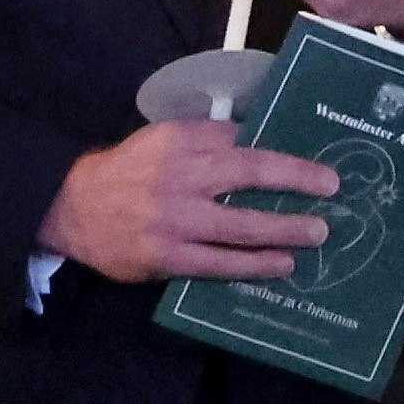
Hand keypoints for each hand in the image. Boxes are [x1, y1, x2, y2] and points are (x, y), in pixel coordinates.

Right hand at [37, 120, 340, 283]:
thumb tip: (262, 137)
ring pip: (241, 226)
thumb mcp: (162, 140)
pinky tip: (282, 265)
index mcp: (180, 142)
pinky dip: (255, 265)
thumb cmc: (129, 172)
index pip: (240, 140)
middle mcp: (180, 177)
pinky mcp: (167, 256)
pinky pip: (220, 264)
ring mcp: (175, 220)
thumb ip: (208, 138)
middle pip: (249, 174)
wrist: (71, 209)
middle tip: (332, 188)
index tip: (315, 162)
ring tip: (318, 233)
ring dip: (285, 230)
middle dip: (297, 180)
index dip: (281, 151)